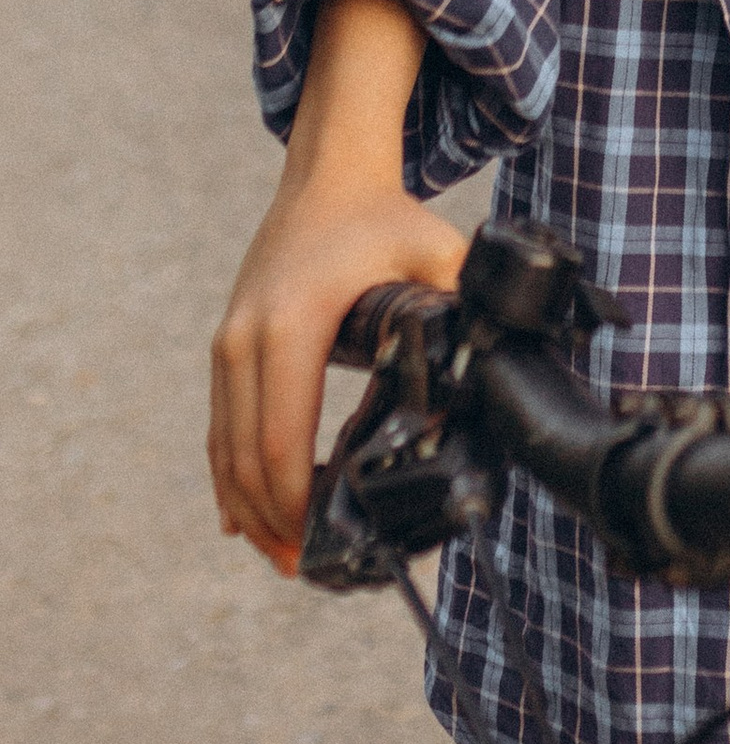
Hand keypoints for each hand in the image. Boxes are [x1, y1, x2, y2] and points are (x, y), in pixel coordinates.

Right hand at [210, 178, 466, 571]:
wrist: (326, 175)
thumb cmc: (381, 217)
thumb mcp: (433, 252)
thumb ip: (461, 305)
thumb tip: (495, 368)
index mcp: (292, 326)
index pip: (281, 436)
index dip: (297, 500)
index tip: (321, 542)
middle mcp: (246, 340)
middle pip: (246, 457)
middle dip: (274, 521)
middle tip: (307, 568)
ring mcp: (229, 345)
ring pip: (225, 449)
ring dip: (249, 508)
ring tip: (283, 555)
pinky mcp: (226, 347)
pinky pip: (219, 427)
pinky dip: (230, 477)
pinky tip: (243, 519)